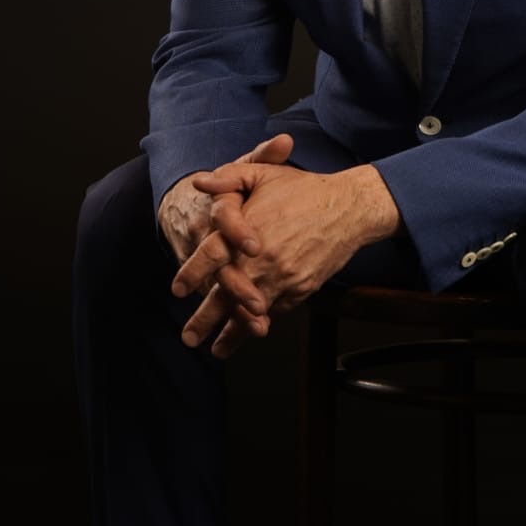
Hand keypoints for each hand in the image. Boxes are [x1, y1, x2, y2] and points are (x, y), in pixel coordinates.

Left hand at [173, 150, 400, 357]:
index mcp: (247, 233)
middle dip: (204, 320)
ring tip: (217, 351)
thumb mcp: (264, 174)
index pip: (210, 257)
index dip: (191, 275)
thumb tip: (199, 185)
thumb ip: (229, 178)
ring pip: (250, 312)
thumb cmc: (305, 189)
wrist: (348, 208)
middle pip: (225, 296)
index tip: (177, 291)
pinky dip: (262, 322)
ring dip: (232, 333)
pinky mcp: (301, 289)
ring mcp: (282, 278)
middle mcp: (262, 261)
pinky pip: (277, 310)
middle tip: (188, 338)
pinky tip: (253, 332)